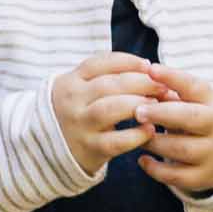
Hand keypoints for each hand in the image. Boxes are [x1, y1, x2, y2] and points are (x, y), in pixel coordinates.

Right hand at [49, 51, 166, 175]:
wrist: (49, 149)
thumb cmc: (78, 113)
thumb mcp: (81, 90)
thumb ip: (108, 77)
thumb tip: (149, 68)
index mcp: (71, 81)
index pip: (100, 63)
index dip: (128, 62)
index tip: (150, 66)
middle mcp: (72, 101)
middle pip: (109, 84)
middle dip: (141, 82)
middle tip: (163, 87)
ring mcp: (80, 124)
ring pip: (110, 108)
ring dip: (138, 104)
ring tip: (157, 105)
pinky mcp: (90, 148)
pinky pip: (116, 140)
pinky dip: (136, 134)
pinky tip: (150, 130)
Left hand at [136, 62, 212, 192]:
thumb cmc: (204, 116)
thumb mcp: (198, 100)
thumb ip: (173, 90)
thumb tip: (144, 75)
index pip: (194, 86)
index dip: (172, 77)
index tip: (151, 70)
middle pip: (190, 118)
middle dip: (161, 113)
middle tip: (137, 111)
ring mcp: (212, 155)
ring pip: (180, 148)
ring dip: (153, 141)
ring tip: (137, 133)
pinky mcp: (203, 177)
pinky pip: (177, 177)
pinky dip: (156, 169)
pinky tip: (142, 159)